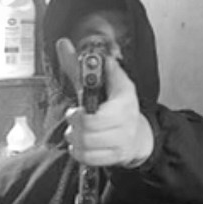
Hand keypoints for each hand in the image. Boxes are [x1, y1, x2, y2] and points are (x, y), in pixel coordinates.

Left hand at [56, 38, 153, 167]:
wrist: (139, 135)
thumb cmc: (119, 107)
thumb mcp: (107, 83)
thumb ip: (83, 67)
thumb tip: (63, 44)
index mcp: (123, 101)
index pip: (91, 117)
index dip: (76, 116)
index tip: (75, 111)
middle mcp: (124, 123)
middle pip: (86, 133)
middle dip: (73, 128)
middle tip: (73, 123)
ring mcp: (120, 143)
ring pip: (85, 147)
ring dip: (74, 141)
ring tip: (76, 134)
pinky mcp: (115, 157)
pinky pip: (88, 159)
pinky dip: (79, 153)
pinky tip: (80, 145)